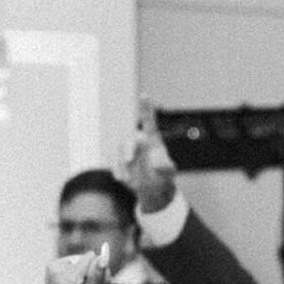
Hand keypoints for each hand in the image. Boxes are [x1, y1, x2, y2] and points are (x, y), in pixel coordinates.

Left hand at [40, 249, 108, 283]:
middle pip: (86, 258)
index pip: (92, 258)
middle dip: (89, 272)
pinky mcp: (50, 265)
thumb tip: (105, 247)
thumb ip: (99, 273)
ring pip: (78, 259)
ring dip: (81, 273)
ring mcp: (52, 266)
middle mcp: (58, 270)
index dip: (98, 271)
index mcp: (69, 279)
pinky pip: (70, 262)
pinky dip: (73, 272)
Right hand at [121, 98, 178, 216]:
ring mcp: (127, 150)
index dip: (145, 108)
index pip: (148, 121)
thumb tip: (157, 164)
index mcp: (152, 139)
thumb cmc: (164, 175)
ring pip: (120, 151)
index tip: (145, 95)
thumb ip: (166, 167)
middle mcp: (138, 141)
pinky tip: (123, 180)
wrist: (153, 188)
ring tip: (130, 180)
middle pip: (130, 138)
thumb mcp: (169, 172)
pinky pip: (115, 162)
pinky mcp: (120, 161)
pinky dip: (118, 171)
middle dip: (128, 147)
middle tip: (129, 160)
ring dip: (123, 165)